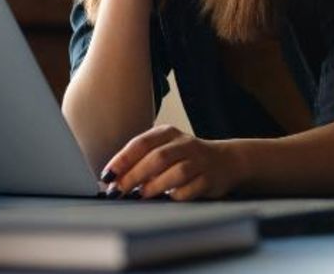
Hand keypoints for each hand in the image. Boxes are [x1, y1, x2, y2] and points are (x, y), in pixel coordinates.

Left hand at [101, 125, 246, 200]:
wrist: (225, 161)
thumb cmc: (185, 158)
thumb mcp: (164, 150)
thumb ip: (141, 161)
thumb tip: (112, 180)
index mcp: (167, 133)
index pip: (141, 144)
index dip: (122, 160)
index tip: (107, 175)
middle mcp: (184, 144)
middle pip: (156, 157)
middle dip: (134, 175)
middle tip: (118, 190)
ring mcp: (199, 161)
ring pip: (175, 172)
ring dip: (155, 185)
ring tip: (140, 195)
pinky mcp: (210, 179)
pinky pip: (191, 189)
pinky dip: (176, 195)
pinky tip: (167, 199)